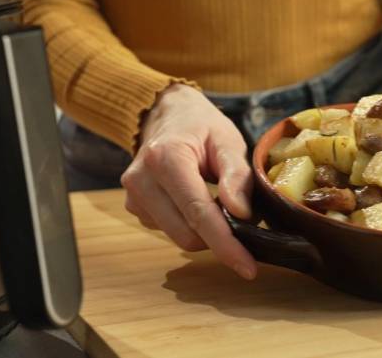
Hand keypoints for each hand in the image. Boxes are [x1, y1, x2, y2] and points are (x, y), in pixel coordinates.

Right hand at [121, 84, 256, 278]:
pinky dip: (190, 225)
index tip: (248, 268)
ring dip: (204, 231)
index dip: (226, 245)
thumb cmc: (200, 125)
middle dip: (218, 238)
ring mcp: (133, 196)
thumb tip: (242, 215)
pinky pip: (169, 230)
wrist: (165, 112)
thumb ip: (237, 175)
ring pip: (178, 237)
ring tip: (217, 201)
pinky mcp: (133, 206)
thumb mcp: (227, 139)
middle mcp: (141, 180)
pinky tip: (197, 202)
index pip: (199, 214)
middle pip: (186, 234)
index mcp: (166, 158)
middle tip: (242, 219)